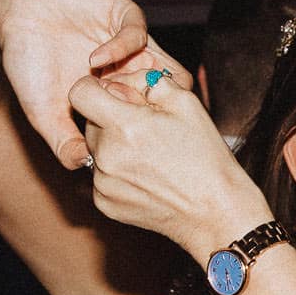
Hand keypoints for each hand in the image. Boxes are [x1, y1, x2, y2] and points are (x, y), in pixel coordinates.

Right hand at [0, 0, 192, 169]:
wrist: (11, 18)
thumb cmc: (29, 66)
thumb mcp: (45, 112)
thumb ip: (63, 140)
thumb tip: (80, 167)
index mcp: (122, 94)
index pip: (157, 114)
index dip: (147, 126)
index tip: (126, 135)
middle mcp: (133, 68)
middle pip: (170, 91)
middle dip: (154, 104)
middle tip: (127, 111)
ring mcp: (129, 42)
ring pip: (162, 62)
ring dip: (142, 77)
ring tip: (112, 88)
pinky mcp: (120, 14)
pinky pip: (137, 31)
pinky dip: (120, 47)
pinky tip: (94, 60)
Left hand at [71, 70, 269, 262]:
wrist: (215, 212)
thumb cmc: (206, 158)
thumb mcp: (187, 104)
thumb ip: (149, 81)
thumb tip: (125, 82)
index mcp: (124, 126)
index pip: (80, 93)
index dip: (92, 88)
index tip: (109, 94)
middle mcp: (106, 155)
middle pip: (90, 122)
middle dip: (111, 120)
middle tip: (145, 131)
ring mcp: (103, 182)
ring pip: (96, 150)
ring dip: (115, 147)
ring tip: (150, 158)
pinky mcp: (105, 203)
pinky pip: (101, 177)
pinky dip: (117, 174)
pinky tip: (146, 178)